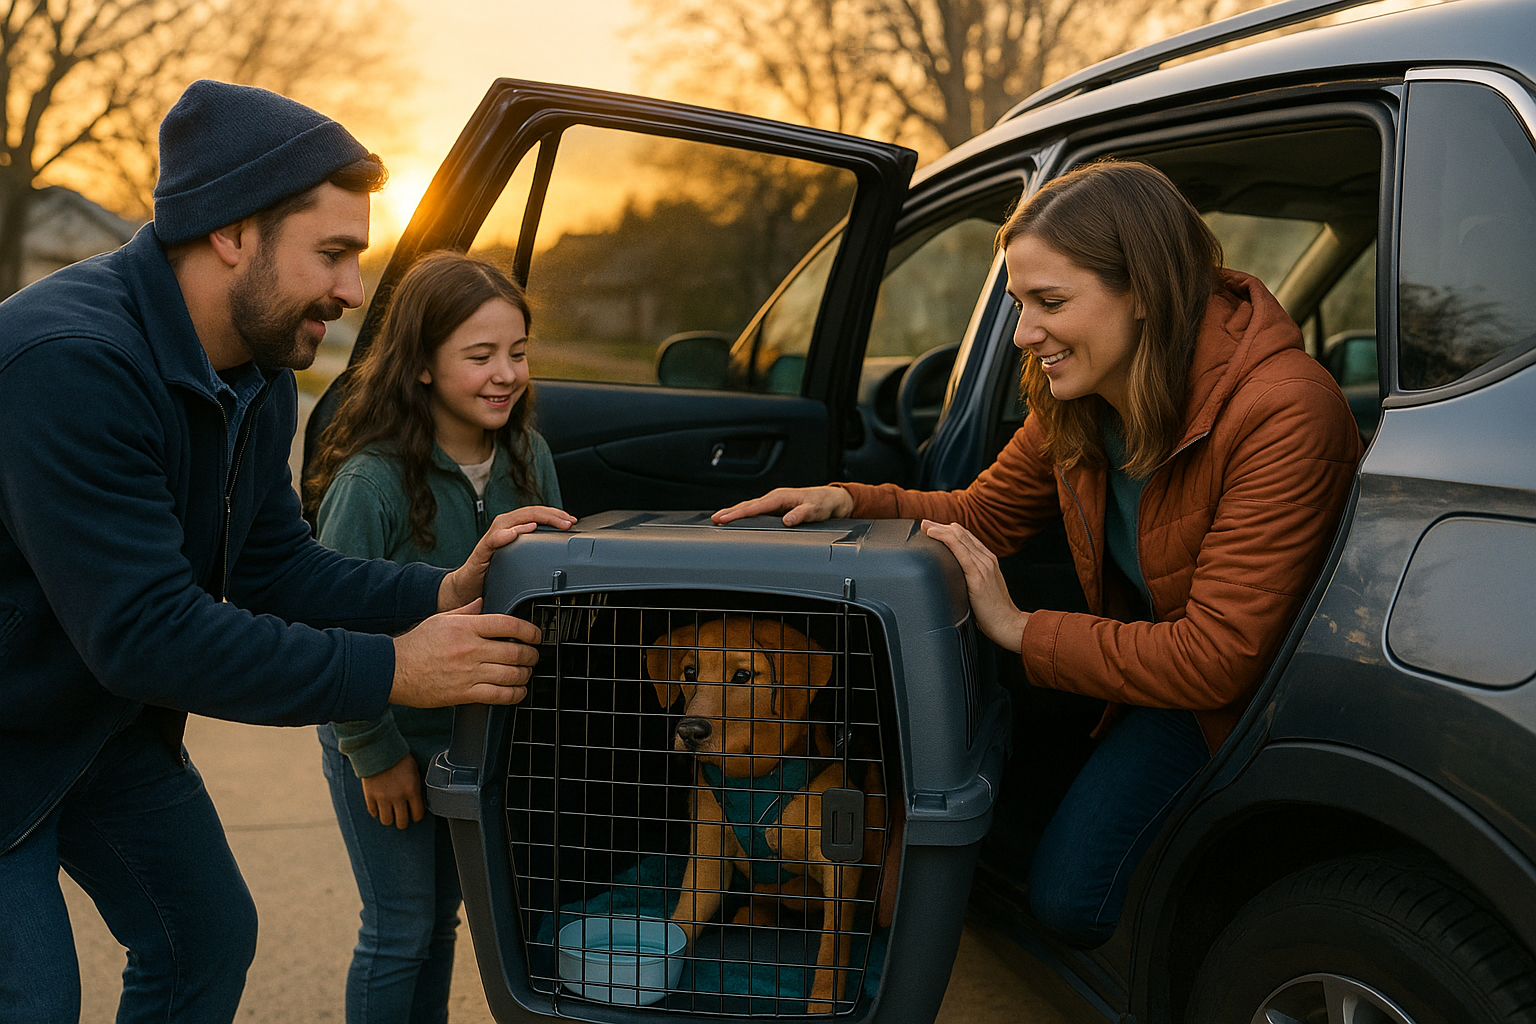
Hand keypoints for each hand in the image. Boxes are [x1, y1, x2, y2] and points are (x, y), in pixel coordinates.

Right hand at [360, 754, 423, 828]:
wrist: (378, 749)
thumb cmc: (399, 758)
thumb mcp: (414, 769)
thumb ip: (416, 784)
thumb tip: (419, 796)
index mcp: (412, 790)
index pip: (417, 814)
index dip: (417, 817)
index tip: (415, 816)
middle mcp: (398, 797)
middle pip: (402, 822)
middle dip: (403, 823)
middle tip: (402, 820)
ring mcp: (383, 798)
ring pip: (387, 821)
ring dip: (389, 819)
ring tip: (390, 816)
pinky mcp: (370, 796)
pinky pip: (373, 812)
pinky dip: (376, 812)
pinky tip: (379, 808)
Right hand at [391, 599, 542, 706]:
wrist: (393, 670)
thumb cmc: (416, 645)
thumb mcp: (440, 619)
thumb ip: (466, 611)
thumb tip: (483, 602)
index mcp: (465, 627)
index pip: (508, 625)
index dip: (529, 630)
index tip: (535, 635)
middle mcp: (470, 649)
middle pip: (515, 651)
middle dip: (532, 654)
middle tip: (534, 655)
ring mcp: (468, 673)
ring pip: (511, 674)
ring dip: (526, 674)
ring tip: (527, 672)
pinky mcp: (464, 693)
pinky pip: (498, 695)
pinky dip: (515, 694)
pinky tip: (518, 691)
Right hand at [438, 505, 575, 611]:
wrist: (468, 586)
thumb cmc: (495, 571)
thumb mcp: (520, 558)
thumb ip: (535, 549)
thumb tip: (561, 548)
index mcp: (513, 527)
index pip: (536, 514)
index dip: (555, 514)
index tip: (572, 521)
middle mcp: (503, 527)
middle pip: (529, 513)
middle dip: (551, 515)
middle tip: (568, 522)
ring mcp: (492, 537)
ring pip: (513, 520)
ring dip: (533, 520)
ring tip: (549, 523)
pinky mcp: (482, 551)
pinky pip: (494, 540)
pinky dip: (505, 535)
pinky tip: (515, 533)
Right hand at [712, 486, 853, 526]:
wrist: (833, 500)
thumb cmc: (825, 503)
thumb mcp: (816, 510)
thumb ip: (803, 514)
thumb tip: (788, 520)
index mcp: (781, 497)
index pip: (756, 507)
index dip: (739, 513)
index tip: (725, 518)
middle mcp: (776, 498)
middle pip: (748, 505)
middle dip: (730, 512)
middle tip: (714, 519)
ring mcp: (775, 503)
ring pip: (750, 507)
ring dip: (735, 512)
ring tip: (719, 519)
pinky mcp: (777, 508)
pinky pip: (756, 510)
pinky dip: (744, 514)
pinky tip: (737, 519)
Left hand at [921, 520, 1028, 652]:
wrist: (1008, 624)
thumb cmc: (993, 612)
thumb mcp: (982, 589)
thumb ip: (971, 579)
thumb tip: (953, 579)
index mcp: (988, 560)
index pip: (967, 537)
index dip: (949, 530)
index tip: (933, 528)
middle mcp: (987, 559)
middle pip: (961, 534)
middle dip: (941, 526)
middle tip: (925, 523)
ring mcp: (983, 566)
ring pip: (959, 538)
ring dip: (940, 529)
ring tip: (925, 526)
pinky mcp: (978, 576)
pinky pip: (960, 550)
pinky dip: (945, 539)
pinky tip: (934, 535)